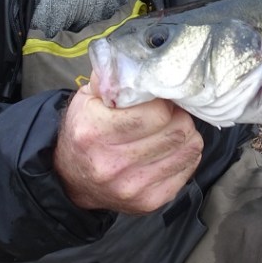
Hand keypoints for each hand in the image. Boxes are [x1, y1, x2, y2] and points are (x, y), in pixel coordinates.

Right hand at [54, 80, 203, 214]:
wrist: (72, 177)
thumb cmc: (85, 130)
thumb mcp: (87, 98)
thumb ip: (110, 76)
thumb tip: (134, 60)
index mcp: (94, 132)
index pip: (156, 113)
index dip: (164, 101)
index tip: (160, 99)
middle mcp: (112, 164)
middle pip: (177, 130)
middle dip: (179, 115)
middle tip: (171, 112)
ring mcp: (132, 187)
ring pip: (189, 149)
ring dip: (185, 134)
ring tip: (170, 129)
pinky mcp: (149, 202)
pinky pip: (189, 169)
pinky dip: (185, 155)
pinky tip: (168, 150)